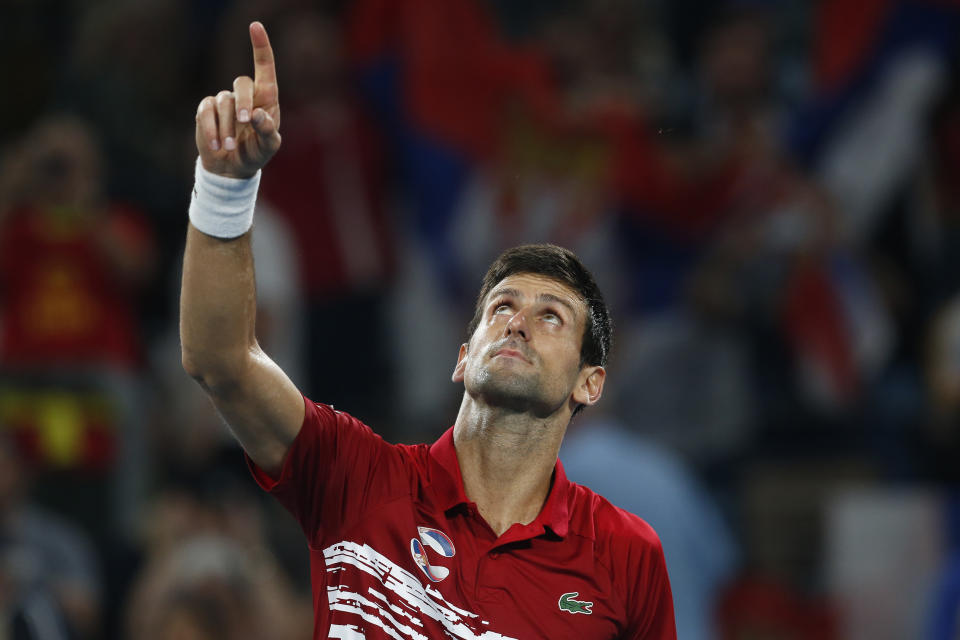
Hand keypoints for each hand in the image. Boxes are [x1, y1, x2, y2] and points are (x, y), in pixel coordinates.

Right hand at [195, 21, 280, 177]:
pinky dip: (212, 129)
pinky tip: (217, 145)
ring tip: (229, 146)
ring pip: (223, 102)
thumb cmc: (256, 153)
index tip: (255, 26)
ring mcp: (224, 100)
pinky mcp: (207, 110)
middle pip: (242, 84)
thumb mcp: (269, 147)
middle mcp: (245, 95)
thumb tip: (258, 114)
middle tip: (246, 121)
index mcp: (266, 98)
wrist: (232, 168)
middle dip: (243, 102)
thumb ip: (268, 131)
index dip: (260, 46)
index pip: (264, 67)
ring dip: (228, 126)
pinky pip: (206, 112)